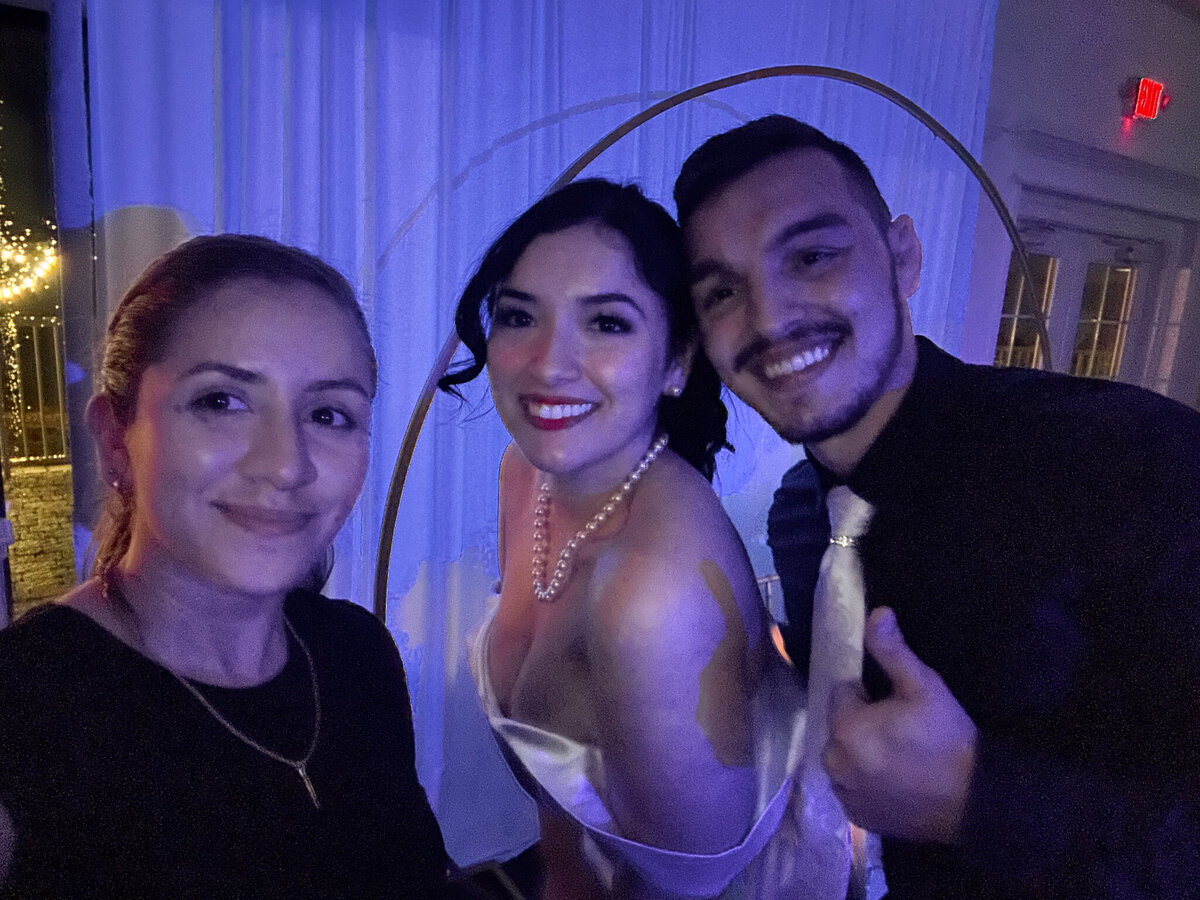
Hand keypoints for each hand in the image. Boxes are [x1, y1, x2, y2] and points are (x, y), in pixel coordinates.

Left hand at [822, 607, 976, 843]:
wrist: (974, 803)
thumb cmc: (947, 739)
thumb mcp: (924, 687)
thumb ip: (893, 651)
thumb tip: (876, 613)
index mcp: (845, 727)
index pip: (842, 693)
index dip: (868, 694)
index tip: (895, 704)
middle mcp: (833, 762)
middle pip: (839, 726)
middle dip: (862, 723)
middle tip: (901, 730)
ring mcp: (844, 792)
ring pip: (843, 756)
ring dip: (860, 751)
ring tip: (900, 756)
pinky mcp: (857, 816)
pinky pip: (851, 786)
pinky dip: (865, 780)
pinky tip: (895, 779)